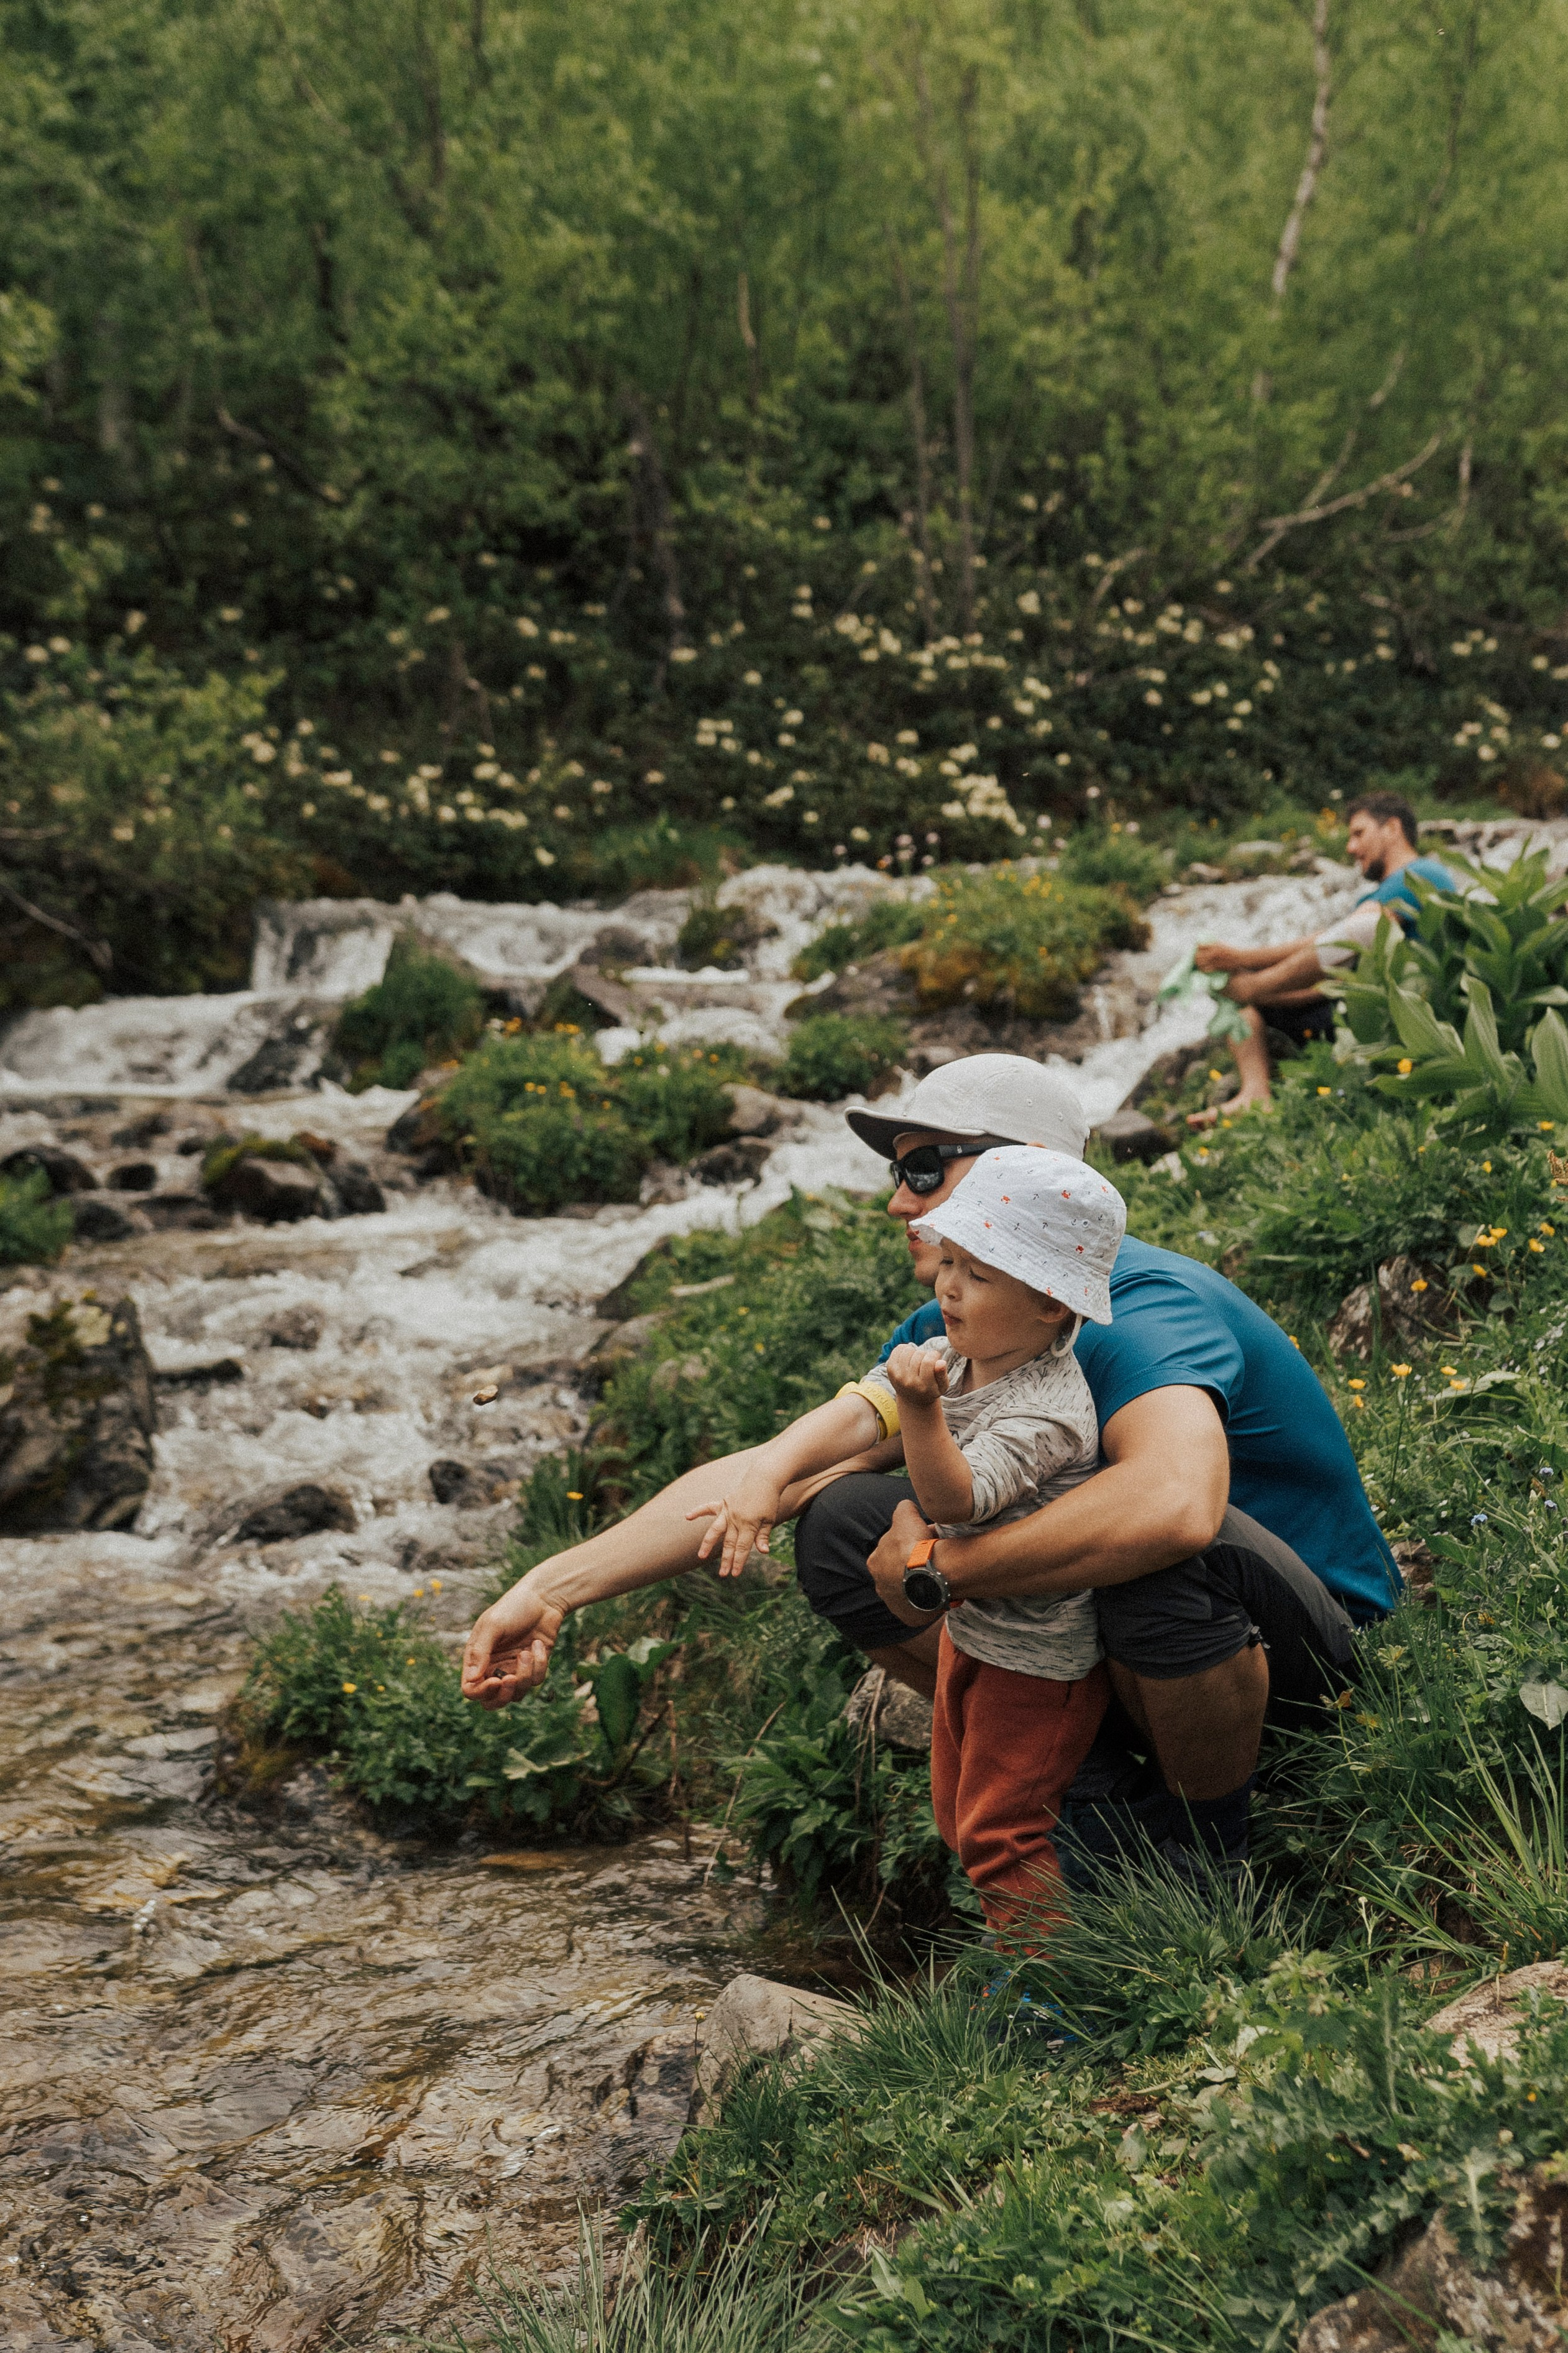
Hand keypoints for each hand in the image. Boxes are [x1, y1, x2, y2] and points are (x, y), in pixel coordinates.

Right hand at [461, 1579, 563, 1709]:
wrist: (544, 1599)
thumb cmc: (513, 1607)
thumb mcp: (493, 1625)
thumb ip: (480, 1651)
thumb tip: (472, 1678)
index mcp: (477, 1658)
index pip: (471, 1688)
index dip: (481, 1692)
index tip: (497, 1680)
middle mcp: (494, 1668)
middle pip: (492, 1702)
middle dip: (503, 1696)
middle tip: (512, 1678)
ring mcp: (514, 1669)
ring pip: (517, 1694)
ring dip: (525, 1674)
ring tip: (528, 1651)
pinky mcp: (533, 1668)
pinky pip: (535, 1681)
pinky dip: (540, 1664)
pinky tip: (539, 1644)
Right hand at [684, 1466, 782, 1577]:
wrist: (764, 1478)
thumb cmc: (769, 1500)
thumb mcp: (770, 1519)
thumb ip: (763, 1536)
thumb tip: (764, 1552)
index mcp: (749, 1524)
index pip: (743, 1547)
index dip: (739, 1561)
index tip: (735, 1574)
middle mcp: (736, 1518)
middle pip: (729, 1542)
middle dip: (726, 1559)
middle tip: (723, 1574)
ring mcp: (727, 1510)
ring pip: (715, 1530)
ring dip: (708, 1543)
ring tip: (701, 1555)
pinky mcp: (723, 1503)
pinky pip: (708, 1507)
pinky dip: (697, 1511)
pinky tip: (687, 1517)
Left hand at [868, 1496, 943, 1625]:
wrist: (930, 1574)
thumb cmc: (914, 1544)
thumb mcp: (906, 1515)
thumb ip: (903, 1509)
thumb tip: (907, 1506)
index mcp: (875, 1562)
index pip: (891, 1551)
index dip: (907, 1545)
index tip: (922, 1543)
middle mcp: (880, 1585)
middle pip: (898, 1573)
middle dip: (911, 1567)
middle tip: (930, 1561)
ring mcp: (894, 1604)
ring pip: (908, 1591)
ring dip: (919, 1584)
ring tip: (937, 1577)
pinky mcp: (909, 1616)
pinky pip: (918, 1608)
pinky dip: (926, 1601)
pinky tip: (937, 1591)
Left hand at [884, 1341, 948, 1406]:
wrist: (912, 1399)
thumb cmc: (931, 1389)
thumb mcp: (942, 1386)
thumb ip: (942, 1375)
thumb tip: (941, 1362)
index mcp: (923, 1386)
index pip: (928, 1362)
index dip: (934, 1355)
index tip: (936, 1357)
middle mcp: (908, 1382)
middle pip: (918, 1355)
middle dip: (925, 1354)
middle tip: (926, 1361)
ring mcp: (897, 1375)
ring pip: (908, 1350)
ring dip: (915, 1352)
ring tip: (918, 1359)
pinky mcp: (890, 1369)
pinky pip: (899, 1349)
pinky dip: (906, 1349)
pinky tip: (910, 1357)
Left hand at [1194, 942, 1249, 973]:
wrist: (1241, 957)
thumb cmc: (1231, 951)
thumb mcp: (1222, 944)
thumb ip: (1213, 944)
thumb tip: (1203, 945)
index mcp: (1215, 945)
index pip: (1200, 946)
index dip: (1197, 949)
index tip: (1197, 951)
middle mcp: (1215, 952)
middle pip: (1199, 955)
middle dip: (1196, 958)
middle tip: (1196, 960)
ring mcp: (1216, 960)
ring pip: (1201, 963)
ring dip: (1198, 965)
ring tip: (1198, 965)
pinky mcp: (1219, 967)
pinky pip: (1207, 969)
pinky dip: (1204, 970)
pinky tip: (1203, 970)